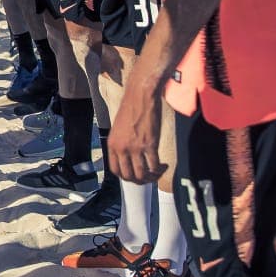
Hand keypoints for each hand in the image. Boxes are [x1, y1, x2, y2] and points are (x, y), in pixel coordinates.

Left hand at [108, 65, 166, 183]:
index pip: (115, 171)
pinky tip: (163, 165)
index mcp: (112, 145)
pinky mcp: (150, 144)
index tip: (135, 176)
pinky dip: (159, 170)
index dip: (126, 178)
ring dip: (151, 178)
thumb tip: (128, 159)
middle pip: (129, 177)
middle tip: (149, 177)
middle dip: (140, 181)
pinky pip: (154, 166)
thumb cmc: (131, 109)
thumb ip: (121, 144)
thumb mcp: (119, 129)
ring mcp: (135, 148)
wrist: (140, 95)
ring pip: (142, 175)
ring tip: (158, 171)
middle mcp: (121, 148)